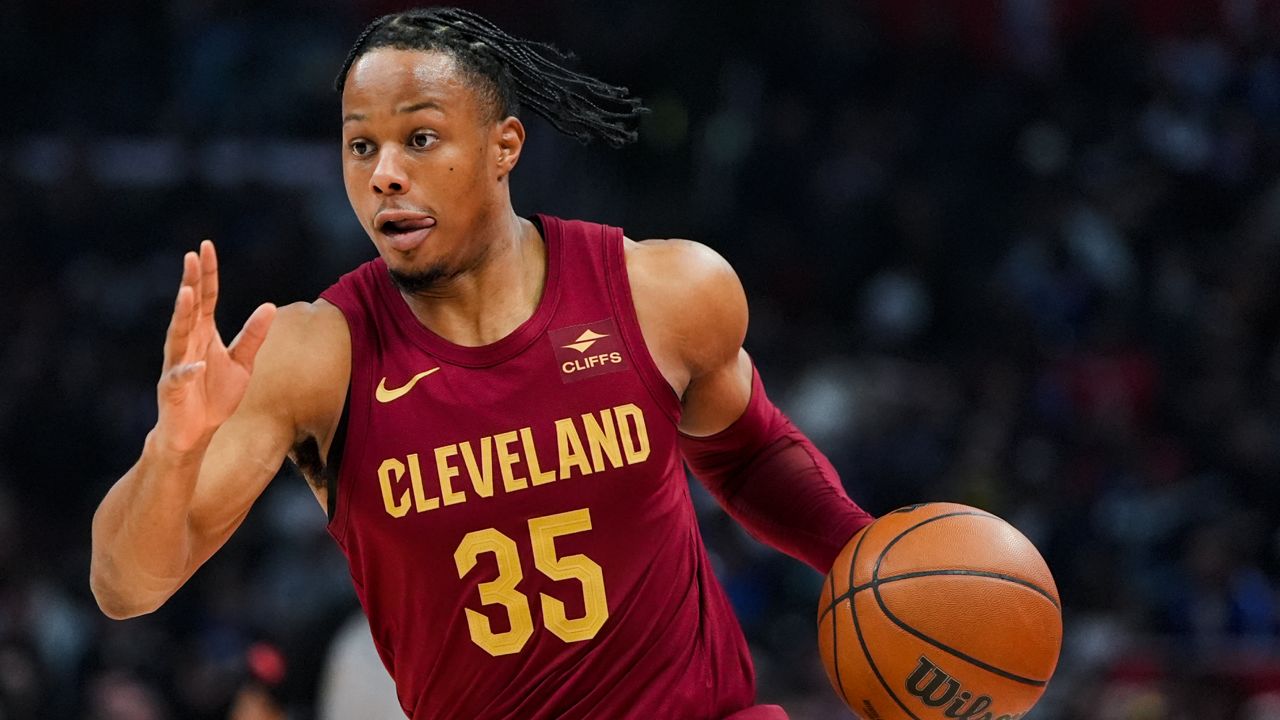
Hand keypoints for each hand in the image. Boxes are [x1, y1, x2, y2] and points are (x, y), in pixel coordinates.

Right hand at [155, 241, 275, 454]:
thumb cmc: (215, 395)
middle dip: (191, 283)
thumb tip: (269, 305)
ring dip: (182, 315)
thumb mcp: (242, 363)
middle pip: (190, 309)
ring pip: (178, 336)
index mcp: (203, 334)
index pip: (206, 299)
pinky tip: (194, 366)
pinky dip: (187, 372)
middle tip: (192, 256)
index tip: (206, 247)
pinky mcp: (172, 391)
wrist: (195, 433)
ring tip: (186, 293)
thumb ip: (253, 336)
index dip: (207, 274)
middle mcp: (187, 344)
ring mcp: (177, 365)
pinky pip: (179, 378)